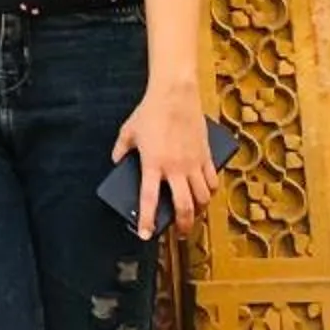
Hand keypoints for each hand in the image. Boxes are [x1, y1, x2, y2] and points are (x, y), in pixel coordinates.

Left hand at [112, 84, 219, 240]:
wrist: (175, 94)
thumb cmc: (150, 112)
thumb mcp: (128, 131)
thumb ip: (120, 150)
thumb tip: (117, 162)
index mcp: (153, 164)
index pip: (149, 200)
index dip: (147, 221)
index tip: (147, 235)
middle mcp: (175, 168)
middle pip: (184, 207)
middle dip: (183, 226)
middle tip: (180, 234)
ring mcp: (193, 163)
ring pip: (203, 198)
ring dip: (199, 211)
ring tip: (194, 215)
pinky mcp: (206, 155)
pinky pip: (213, 180)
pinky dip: (211, 191)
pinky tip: (206, 194)